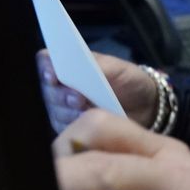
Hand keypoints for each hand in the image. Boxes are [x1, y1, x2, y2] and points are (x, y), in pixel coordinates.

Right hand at [38, 50, 160, 132]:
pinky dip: (76, 125)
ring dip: (69, 112)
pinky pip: (63, 128)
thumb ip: (96, 64)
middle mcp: (60, 85)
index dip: (45, 68)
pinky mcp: (68, 126)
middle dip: (61, 95)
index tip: (54, 76)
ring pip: (53, 110)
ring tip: (88, 110)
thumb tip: (73, 64)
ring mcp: (62, 106)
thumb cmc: (129, 81)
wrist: (145, 106)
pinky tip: (89, 122)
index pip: (45, 62)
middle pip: (45, 89)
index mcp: (68, 63)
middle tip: (79, 99)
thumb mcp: (118, 68)